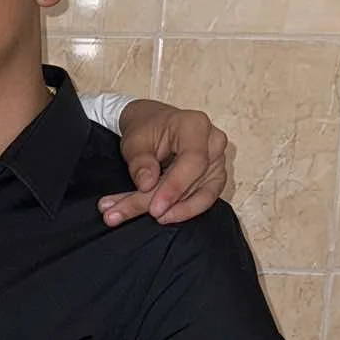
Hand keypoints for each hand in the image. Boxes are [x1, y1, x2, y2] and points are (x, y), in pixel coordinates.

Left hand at [99, 99, 228, 227]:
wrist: (152, 123)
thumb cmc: (146, 128)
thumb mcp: (134, 140)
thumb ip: (140, 162)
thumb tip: (146, 185)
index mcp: (196, 126)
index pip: (193, 161)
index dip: (174, 187)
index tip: (154, 209)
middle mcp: (213, 143)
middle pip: (195, 182)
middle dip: (161, 203)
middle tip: (122, 214)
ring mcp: (217, 162)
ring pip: (200, 196)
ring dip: (170, 211)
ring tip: (135, 216)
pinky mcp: (214, 178)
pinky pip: (202, 200)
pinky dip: (180, 211)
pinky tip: (160, 216)